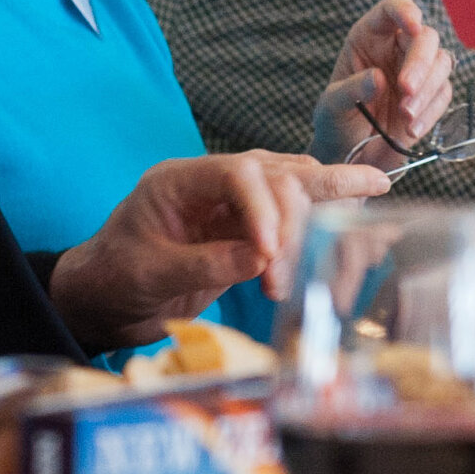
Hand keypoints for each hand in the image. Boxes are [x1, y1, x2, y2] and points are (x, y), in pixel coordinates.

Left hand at [49, 152, 386, 349]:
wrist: (104, 300)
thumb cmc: (114, 279)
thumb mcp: (151, 273)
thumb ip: (204, 264)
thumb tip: (263, 259)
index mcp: (179, 180)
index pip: (238, 173)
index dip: (263, 208)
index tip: (269, 255)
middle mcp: (211, 184)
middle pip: (274, 173)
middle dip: (298, 216)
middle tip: (297, 271)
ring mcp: (231, 206)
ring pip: (290, 188)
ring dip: (322, 207)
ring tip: (370, 202)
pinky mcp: (246, 232)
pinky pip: (291, 220)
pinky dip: (318, 226)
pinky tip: (350, 227)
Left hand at [314, 0, 454, 159]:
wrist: (350, 154)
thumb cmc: (336, 122)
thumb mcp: (331, 107)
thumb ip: (351, 90)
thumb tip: (378, 78)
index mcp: (369, 37)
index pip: (392, 9)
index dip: (405, 10)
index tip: (413, 26)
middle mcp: (397, 48)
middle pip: (426, 37)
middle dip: (420, 62)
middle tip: (406, 89)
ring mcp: (418, 72)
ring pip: (442, 63)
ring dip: (428, 90)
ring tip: (405, 116)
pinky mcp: (431, 97)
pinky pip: (444, 94)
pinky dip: (431, 112)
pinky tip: (411, 130)